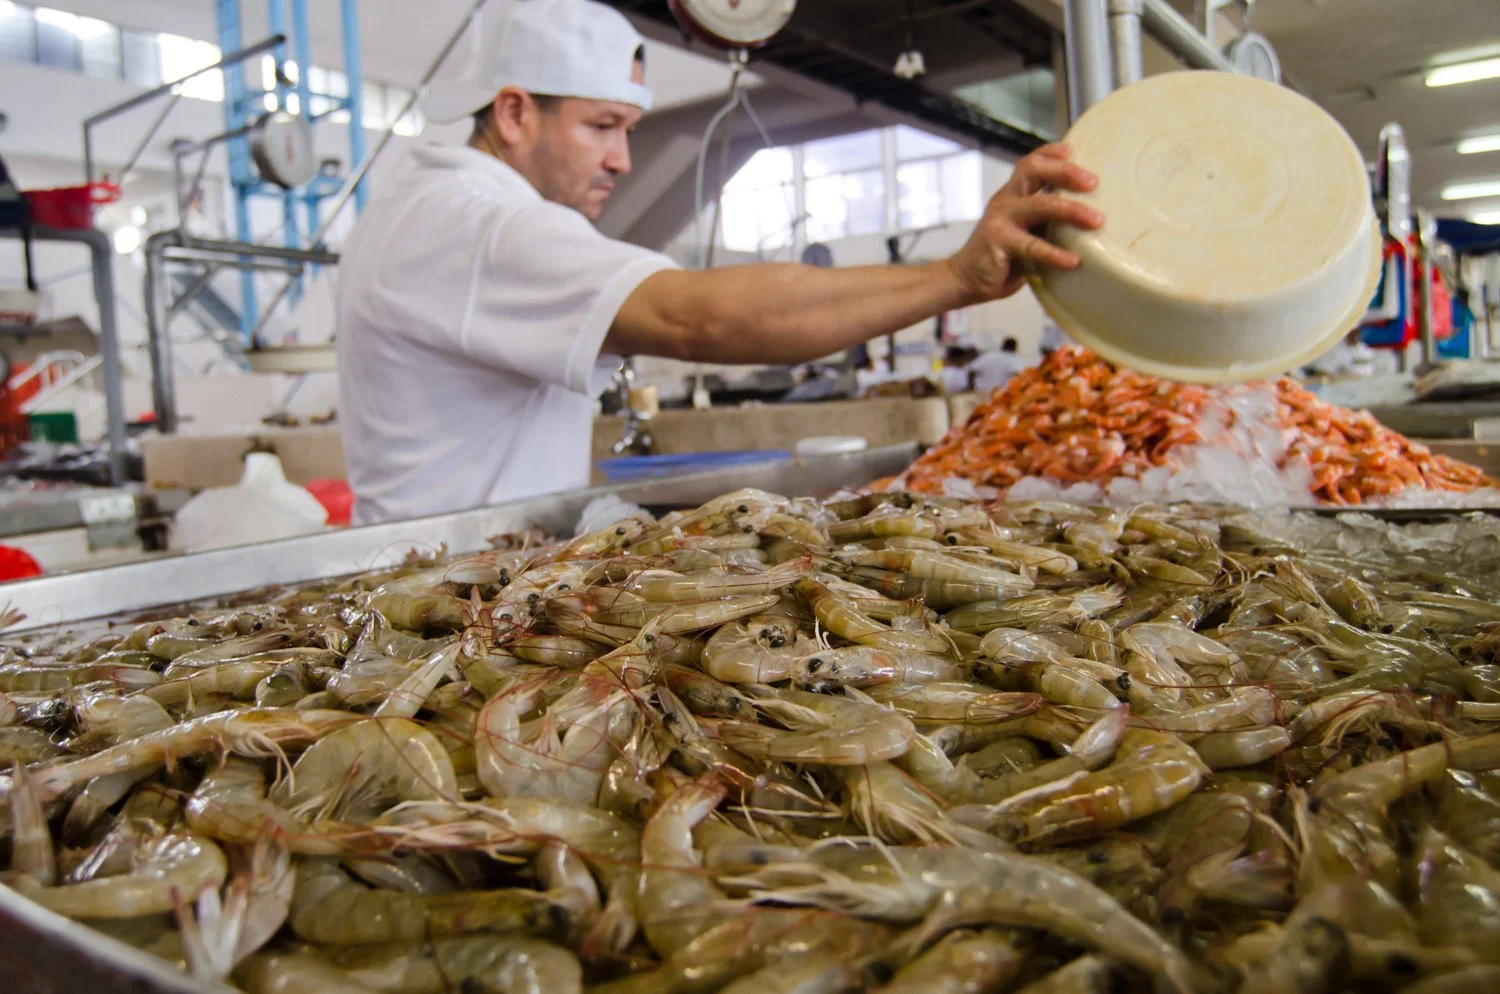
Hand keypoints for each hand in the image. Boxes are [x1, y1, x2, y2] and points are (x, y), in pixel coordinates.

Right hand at [947, 143, 1102, 301]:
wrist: (964, 280)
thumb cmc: (1001, 257)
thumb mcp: (1024, 231)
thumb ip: (1046, 221)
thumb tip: (1090, 219)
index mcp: (1012, 195)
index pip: (1030, 162)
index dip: (1052, 152)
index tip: (1075, 151)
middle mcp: (1005, 201)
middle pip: (1034, 170)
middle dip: (1067, 172)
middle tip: (1093, 184)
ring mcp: (1000, 221)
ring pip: (1040, 204)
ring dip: (1071, 210)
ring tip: (1096, 221)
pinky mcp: (999, 244)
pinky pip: (1032, 246)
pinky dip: (1055, 253)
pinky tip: (1072, 261)